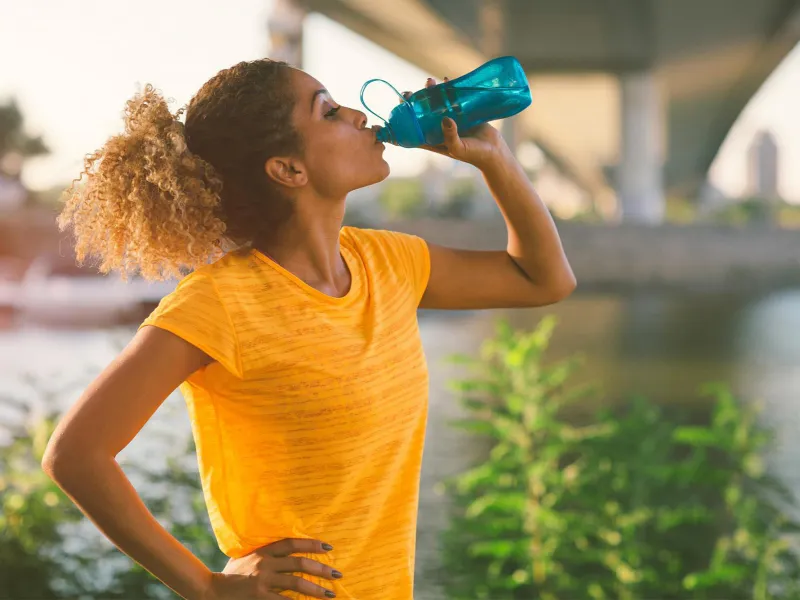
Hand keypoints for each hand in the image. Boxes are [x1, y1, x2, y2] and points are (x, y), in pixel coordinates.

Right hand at [203, 538, 340, 599]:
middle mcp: (264, 564)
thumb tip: (288, 551)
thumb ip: (265, 554)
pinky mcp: (260, 597)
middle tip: (336, 574)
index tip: (328, 547)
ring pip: (296, 583)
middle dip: (321, 568)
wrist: (211, 591)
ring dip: (316, 589)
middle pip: (299, 563)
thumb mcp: (247, 558)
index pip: (291, 543)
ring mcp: (262, 581)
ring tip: (330, 593)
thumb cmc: (231, 575)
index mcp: (263, 551)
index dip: (311, 544)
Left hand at [400, 77, 508, 168]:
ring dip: (430, 92)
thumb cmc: (474, 154)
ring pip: (436, 103)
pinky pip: (452, 98)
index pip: (411, 132)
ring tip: (429, 81)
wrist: (494, 151)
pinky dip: (448, 89)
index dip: (401, 124)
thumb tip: (444, 118)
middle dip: (413, 103)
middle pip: (421, 114)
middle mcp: (438, 129)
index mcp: (432, 140)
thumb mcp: (458, 148)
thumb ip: (450, 136)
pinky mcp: (462, 112)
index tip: (394, 113)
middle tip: (408, 93)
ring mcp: (450, 119)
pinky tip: (445, 79)